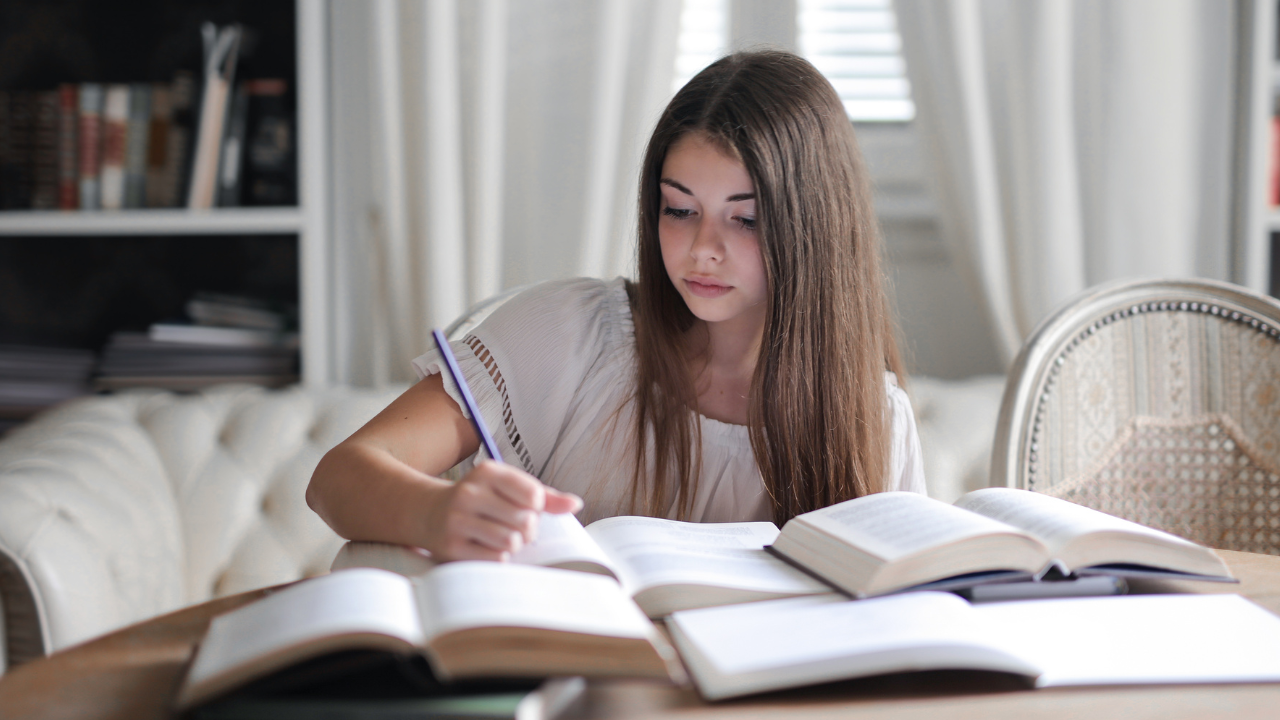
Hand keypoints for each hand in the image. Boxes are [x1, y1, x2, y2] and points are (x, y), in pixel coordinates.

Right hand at [425, 460, 581, 561]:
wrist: (429, 512)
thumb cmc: (481, 500)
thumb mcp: (508, 488)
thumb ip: (544, 496)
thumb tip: (576, 504)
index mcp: (487, 472)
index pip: (533, 494)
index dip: (536, 507)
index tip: (523, 506)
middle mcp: (469, 492)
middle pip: (525, 521)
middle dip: (527, 529)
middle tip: (513, 526)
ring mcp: (457, 520)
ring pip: (511, 542)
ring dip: (513, 545)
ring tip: (501, 536)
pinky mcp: (451, 546)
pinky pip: (495, 559)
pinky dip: (498, 557)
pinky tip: (486, 547)